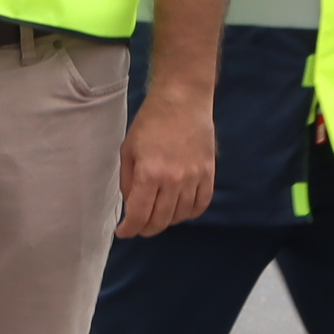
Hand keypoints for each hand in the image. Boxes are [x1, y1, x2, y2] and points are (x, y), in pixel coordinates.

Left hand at [114, 88, 215, 237]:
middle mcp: (174, 180)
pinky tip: (179, 210)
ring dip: (167, 221)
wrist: (182, 101)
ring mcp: (194, 178)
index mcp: (150, 174)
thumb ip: (128, 181)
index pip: (139, 216)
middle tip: (139, 227)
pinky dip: (189, 213)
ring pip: (181, 216)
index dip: (130, 230)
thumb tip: (131, 205)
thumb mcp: (128, 150)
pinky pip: (201, 204)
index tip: (124, 232)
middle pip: (160, 220)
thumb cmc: (150, 122)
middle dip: (146, 229)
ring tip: (158, 216)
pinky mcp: (209, 173)